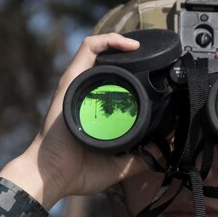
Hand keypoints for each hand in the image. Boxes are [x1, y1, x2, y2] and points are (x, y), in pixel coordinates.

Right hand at [0, 34, 150, 208]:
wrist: (54, 176)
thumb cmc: (78, 172)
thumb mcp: (119, 166)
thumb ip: (141, 158)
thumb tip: (163, 149)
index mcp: (94, 110)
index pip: (113, 83)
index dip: (133, 75)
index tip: (154, 78)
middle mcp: (85, 93)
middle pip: (107, 63)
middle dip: (129, 56)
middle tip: (153, 61)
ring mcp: (77, 85)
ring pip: (99, 50)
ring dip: (121, 42)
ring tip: (143, 48)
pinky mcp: (71, 79)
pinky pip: (89, 48)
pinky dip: (109, 40)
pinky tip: (130, 45)